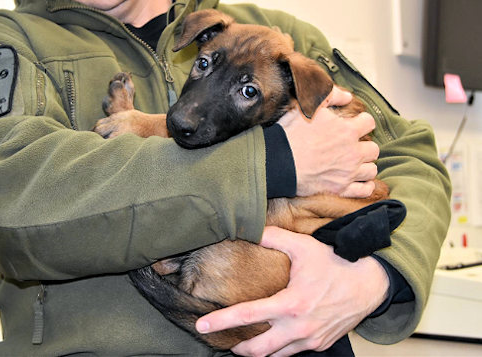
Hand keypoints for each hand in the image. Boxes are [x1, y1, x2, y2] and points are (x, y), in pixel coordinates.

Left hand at [195, 226, 388, 356]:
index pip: (248, 316)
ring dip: (258, 352)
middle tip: (224, 341)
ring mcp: (311, 340)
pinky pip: (294, 354)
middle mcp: (299, 328)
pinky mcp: (321, 345)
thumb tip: (250, 227)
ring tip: (245, 343)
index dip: (221, 322)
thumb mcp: (304, 246)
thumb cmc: (336, 264)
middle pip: (258, 350)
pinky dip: (279, 350)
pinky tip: (273, 340)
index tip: (201, 326)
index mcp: (291, 304)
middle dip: (237, 348)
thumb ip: (274, 237)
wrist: (370, 283)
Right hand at [278, 86, 378, 197]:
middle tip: (352, 147)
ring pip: (371, 170)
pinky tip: (359, 181)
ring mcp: (348, 173)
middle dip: (365, 147)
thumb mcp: (309, 107)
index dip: (362, 122)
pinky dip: (365, 186)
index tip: (355, 125)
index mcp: (347, 131)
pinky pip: (364, 190)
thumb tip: (347, 96)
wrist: (278, 161)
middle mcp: (353, 153)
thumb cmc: (291, 134)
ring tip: (354, 164)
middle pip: (373, 149)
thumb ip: (331, 96)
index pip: (369, 123)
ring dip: (365, 166)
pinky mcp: (340, 189)